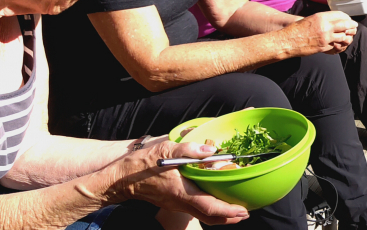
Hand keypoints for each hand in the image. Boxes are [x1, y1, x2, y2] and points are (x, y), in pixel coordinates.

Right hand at [108, 141, 249, 224]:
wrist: (120, 180)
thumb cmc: (141, 165)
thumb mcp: (165, 149)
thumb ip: (190, 149)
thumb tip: (211, 150)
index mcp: (182, 192)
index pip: (210, 207)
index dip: (228, 211)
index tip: (243, 210)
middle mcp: (181, 202)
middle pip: (210, 217)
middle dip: (229, 217)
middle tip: (245, 212)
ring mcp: (177, 204)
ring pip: (203, 215)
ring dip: (221, 215)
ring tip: (235, 209)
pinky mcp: (173, 202)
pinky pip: (196, 210)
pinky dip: (210, 209)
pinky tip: (216, 200)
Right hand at [287, 11, 357, 55]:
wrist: (288, 41)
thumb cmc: (296, 29)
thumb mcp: (310, 19)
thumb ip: (322, 19)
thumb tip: (333, 20)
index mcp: (321, 17)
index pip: (340, 15)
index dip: (347, 17)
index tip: (349, 19)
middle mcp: (325, 27)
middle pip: (345, 25)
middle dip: (351, 26)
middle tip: (355, 27)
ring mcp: (325, 38)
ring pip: (343, 36)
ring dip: (348, 36)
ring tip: (350, 36)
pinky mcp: (323, 47)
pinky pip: (336, 45)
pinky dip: (339, 44)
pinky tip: (341, 44)